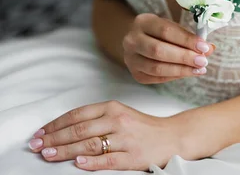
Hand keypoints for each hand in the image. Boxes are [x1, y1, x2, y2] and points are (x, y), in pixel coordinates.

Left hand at [28, 100, 182, 170]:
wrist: (171, 136)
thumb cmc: (142, 127)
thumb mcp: (119, 114)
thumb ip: (96, 118)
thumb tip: (65, 128)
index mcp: (111, 107)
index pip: (77, 115)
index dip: (56, 124)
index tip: (40, 133)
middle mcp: (116, 120)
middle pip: (79, 130)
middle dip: (54, 138)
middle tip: (36, 146)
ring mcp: (124, 139)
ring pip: (89, 144)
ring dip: (65, 150)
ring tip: (48, 155)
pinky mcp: (131, 157)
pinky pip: (108, 160)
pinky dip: (92, 162)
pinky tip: (78, 163)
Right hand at [122, 12, 215, 83]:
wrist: (137, 40)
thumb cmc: (158, 31)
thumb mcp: (171, 27)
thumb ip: (188, 36)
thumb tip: (210, 48)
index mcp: (142, 22)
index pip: (166, 31)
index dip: (186, 40)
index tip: (204, 47)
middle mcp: (132, 40)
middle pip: (159, 51)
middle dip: (184, 57)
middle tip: (203, 61)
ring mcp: (131, 58)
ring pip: (156, 68)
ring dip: (181, 70)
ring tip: (199, 69)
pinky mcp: (135, 73)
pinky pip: (156, 78)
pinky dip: (174, 76)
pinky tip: (188, 73)